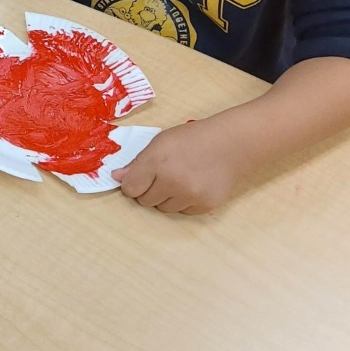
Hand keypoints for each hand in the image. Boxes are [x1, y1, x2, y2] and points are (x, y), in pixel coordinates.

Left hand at [113, 116, 250, 216]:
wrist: (233, 143)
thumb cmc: (194, 138)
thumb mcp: (162, 142)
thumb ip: (138, 161)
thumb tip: (117, 177)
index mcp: (157, 160)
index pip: (130, 188)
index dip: (134, 183)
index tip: (142, 178)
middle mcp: (171, 180)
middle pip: (145, 201)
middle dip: (151, 190)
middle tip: (166, 176)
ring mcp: (189, 195)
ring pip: (164, 209)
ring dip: (168, 198)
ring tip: (182, 180)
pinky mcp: (204, 205)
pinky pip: (183, 212)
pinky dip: (185, 202)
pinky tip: (195, 185)